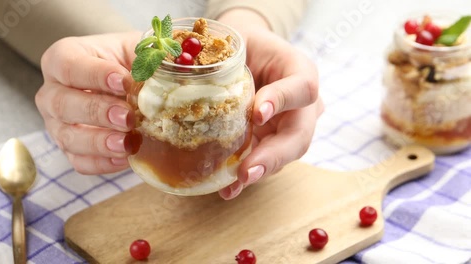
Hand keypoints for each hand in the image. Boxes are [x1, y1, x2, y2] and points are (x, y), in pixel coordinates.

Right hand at [35, 33, 140, 173]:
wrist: (132, 83)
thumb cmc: (129, 60)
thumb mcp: (138, 49)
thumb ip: (149, 55)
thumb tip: (168, 66)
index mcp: (63, 58)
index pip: (68, 65)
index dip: (95, 75)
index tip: (124, 82)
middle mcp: (53, 92)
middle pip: (62, 104)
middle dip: (97, 112)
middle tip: (128, 117)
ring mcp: (58, 124)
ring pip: (68, 137)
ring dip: (99, 142)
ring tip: (127, 144)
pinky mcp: (72, 149)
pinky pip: (80, 162)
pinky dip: (103, 163)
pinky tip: (126, 159)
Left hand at [217, 10, 322, 199]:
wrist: (250, 56)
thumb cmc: (243, 45)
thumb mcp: (238, 41)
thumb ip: (225, 56)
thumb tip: (177, 67)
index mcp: (299, 72)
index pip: (302, 87)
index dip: (282, 101)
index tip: (257, 114)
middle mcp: (302, 105)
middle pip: (299, 134)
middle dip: (274, 155)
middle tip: (248, 171)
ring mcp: (290, 127)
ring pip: (285, 155)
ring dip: (259, 171)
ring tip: (234, 185)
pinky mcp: (273, 142)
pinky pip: (265, 161)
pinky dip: (246, 176)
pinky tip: (228, 189)